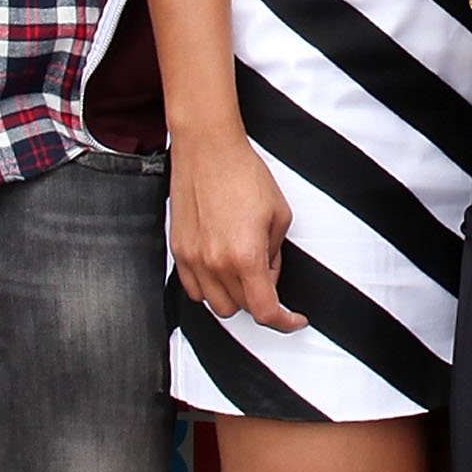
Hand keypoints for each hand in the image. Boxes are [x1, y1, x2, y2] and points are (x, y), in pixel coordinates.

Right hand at [168, 130, 307, 332]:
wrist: (207, 149)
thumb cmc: (244, 174)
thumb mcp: (279, 214)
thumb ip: (276, 252)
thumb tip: (269, 272)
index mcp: (245, 257)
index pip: (265, 311)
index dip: (284, 322)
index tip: (294, 319)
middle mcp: (215, 264)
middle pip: (240, 309)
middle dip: (260, 298)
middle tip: (268, 270)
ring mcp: (192, 259)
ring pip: (215, 304)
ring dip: (234, 296)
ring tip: (244, 267)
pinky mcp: (178, 250)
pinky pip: (193, 289)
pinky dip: (210, 288)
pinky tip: (221, 269)